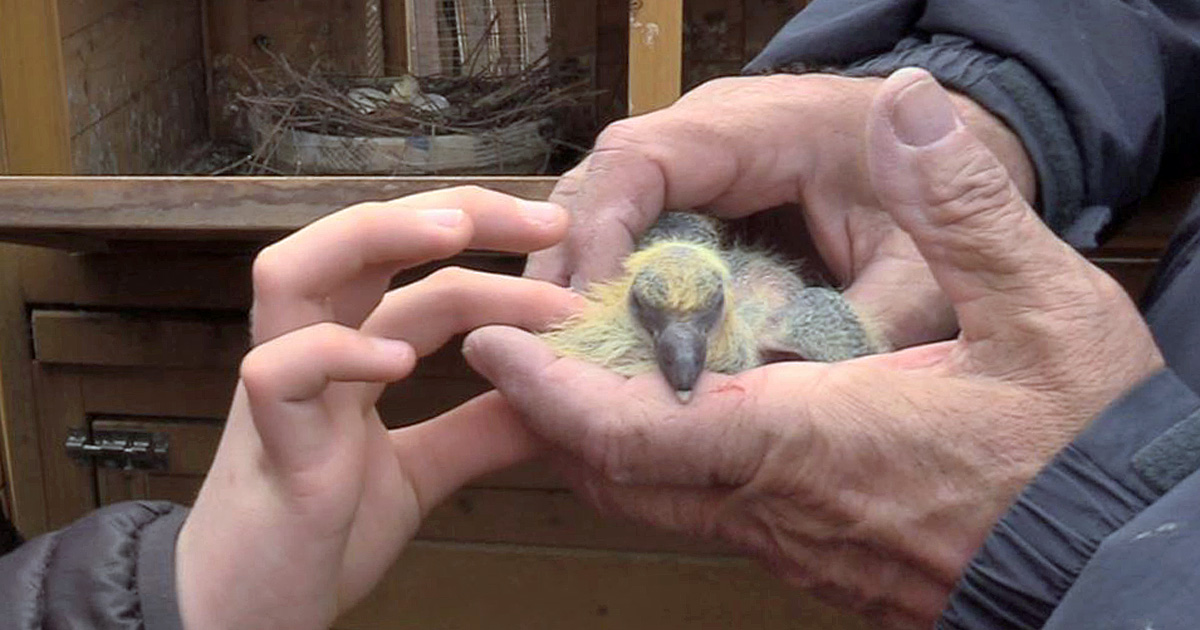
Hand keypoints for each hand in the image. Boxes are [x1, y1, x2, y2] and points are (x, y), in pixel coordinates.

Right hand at [175, 187, 578, 629]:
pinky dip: (337, 352)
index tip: (562, 241)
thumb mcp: (422, 470)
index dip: (484, 240)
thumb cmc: (323, 530)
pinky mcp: (265, 441)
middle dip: (452, 212)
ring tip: (455, 233)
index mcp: (346, 348)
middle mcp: (308, 347)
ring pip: (292, 271)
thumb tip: (552, 399)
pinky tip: (400, 361)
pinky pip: (278, 370)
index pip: (414, 265)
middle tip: (545, 222)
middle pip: (359, 238)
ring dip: (375, 239)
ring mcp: (278, 388)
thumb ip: (476, 429)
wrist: (252, 609)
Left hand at [464, 70, 1162, 627]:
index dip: (549, 388)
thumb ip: (966, 205)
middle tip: (525, 345)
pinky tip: (672, 415)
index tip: (496, 344)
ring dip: (600, 435)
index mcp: (803, 443)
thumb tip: (909, 113)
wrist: (1115, 556)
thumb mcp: (1045, 307)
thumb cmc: (1081, 449)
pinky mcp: (813, 554)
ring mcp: (791, 541)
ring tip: (581, 369)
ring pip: (651, 498)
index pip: (632, 432)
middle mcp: (775, 505)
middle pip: (615, 473)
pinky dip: (656, 460)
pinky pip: (699, 511)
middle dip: (554, 410)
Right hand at [527, 72, 1036, 347]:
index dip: (600, 232)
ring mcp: (694, 164)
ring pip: (598, 208)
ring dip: (575, 283)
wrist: (957, 156)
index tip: (587, 312)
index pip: (642, 158)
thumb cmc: (938, 208)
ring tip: (563, 361)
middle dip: (568, 268)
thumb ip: (862, 326)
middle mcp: (709, 134)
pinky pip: (628, 232)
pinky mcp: (694, 197)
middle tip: (553, 353)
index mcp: (762, 127)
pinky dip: (609, 288)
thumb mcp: (919, 273)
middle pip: (598, 184)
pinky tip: (604, 348)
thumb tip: (777, 391)